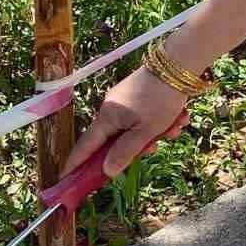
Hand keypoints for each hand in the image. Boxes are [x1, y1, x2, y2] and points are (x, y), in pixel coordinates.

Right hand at [64, 64, 190, 178]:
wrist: (179, 66)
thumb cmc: (160, 99)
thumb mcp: (145, 132)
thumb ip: (125, 152)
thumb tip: (107, 171)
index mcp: (107, 117)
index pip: (87, 146)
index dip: (77, 163)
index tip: (66, 179)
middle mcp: (112, 109)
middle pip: (117, 141)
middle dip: (139, 146)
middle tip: (155, 146)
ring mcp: (124, 102)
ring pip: (137, 131)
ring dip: (157, 133)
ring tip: (174, 126)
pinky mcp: (138, 97)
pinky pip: (146, 119)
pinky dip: (162, 123)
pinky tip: (178, 117)